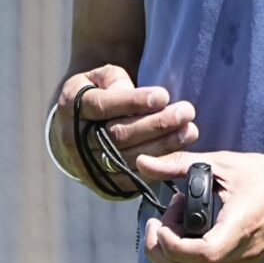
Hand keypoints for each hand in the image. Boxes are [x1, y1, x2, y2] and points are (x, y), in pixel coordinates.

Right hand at [50, 64, 199, 196]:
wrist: (75, 130)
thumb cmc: (97, 95)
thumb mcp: (99, 78)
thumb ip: (114, 80)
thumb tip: (132, 93)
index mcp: (73, 107)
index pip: (103, 106)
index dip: (133, 102)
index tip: (163, 95)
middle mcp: (75, 139)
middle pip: (119, 134)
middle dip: (156, 124)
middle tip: (186, 112)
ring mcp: (87, 165)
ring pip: (128, 157)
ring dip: (163, 146)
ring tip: (190, 131)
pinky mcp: (102, 183)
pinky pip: (132, 179)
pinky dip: (156, 168)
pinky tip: (178, 154)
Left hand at [136, 151, 263, 262]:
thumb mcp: (223, 164)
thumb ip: (179, 164)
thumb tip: (142, 163)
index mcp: (240, 229)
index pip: (198, 256)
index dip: (170, 244)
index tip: (160, 221)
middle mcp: (242, 254)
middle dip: (162, 250)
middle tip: (159, 222)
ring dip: (176, 250)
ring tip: (179, 217)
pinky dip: (191, 251)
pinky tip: (195, 223)